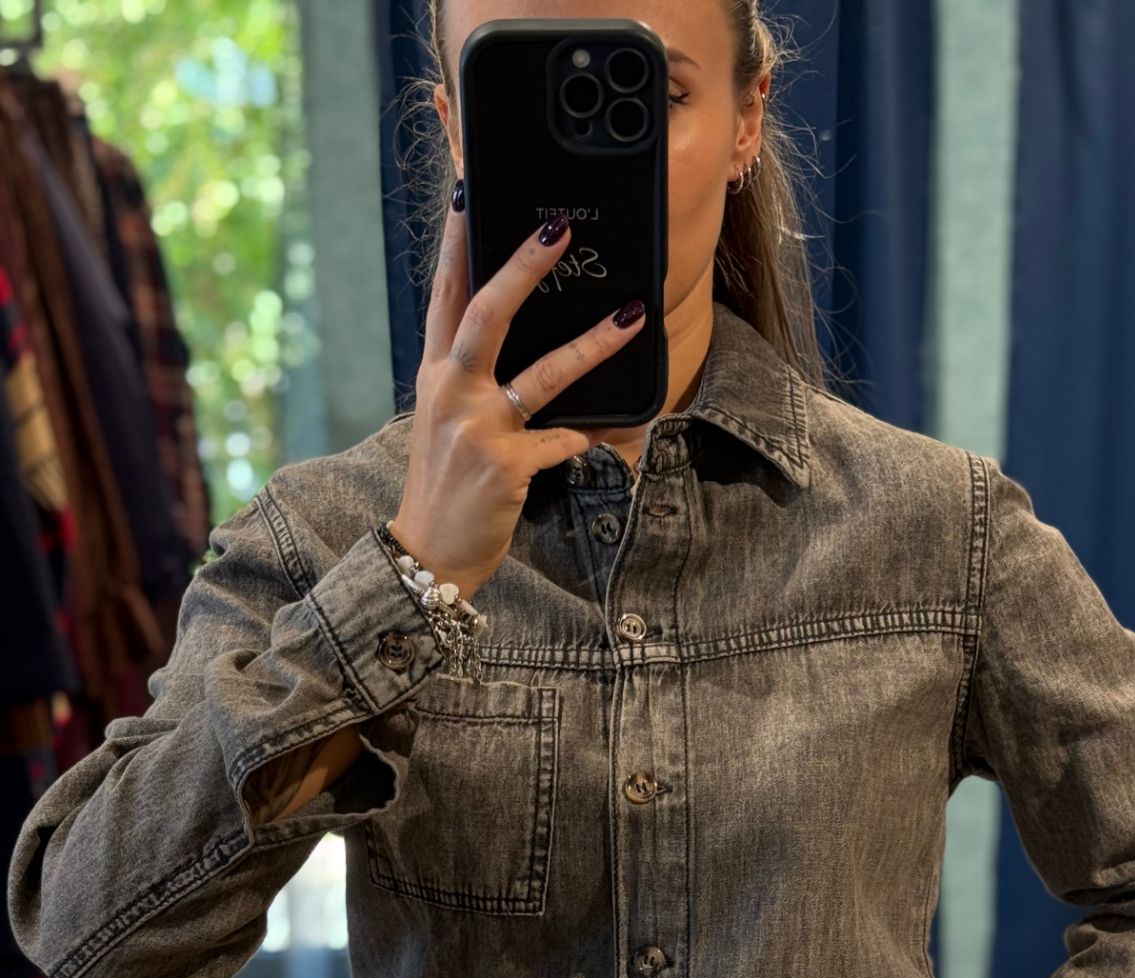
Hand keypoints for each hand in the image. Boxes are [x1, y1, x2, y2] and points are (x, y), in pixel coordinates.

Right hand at [392, 198, 649, 599]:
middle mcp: (451, 392)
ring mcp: (478, 429)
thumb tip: (516, 337)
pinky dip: (589, 435)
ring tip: (632, 314)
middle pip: (487, 313)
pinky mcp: (506, 466)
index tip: (469, 193)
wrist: (428, 554)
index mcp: (435, 374)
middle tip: (558, 228)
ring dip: (593, 343)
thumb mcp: (444, 422)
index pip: (444, 295)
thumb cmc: (445, 485)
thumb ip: (471, 379)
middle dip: (523, 266)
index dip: (455, 243)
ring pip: (543, 373)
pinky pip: (563, 440)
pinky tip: (610, 429)